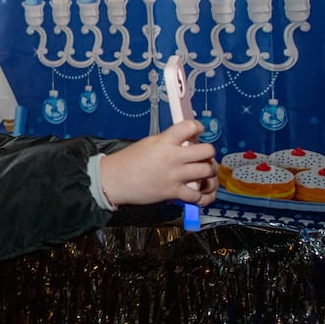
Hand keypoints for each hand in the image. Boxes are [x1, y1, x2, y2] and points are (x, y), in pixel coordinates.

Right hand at [99, 119, 217, 207]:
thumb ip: (168, 141)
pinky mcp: (172, 192)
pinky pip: (197, 196)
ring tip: (206, 174)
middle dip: (209, 153)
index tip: (199, 130)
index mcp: (164, 142)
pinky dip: (202, 196)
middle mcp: (172, 157)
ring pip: (207, 171)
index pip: (189, 127)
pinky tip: (200, 193)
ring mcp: (174, 175)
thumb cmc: (129, 161)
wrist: (114, 180)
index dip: (198, 127)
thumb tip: (187, 143)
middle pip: (207, 151)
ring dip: (210, 173)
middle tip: (205, 156)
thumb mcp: (149, 143)